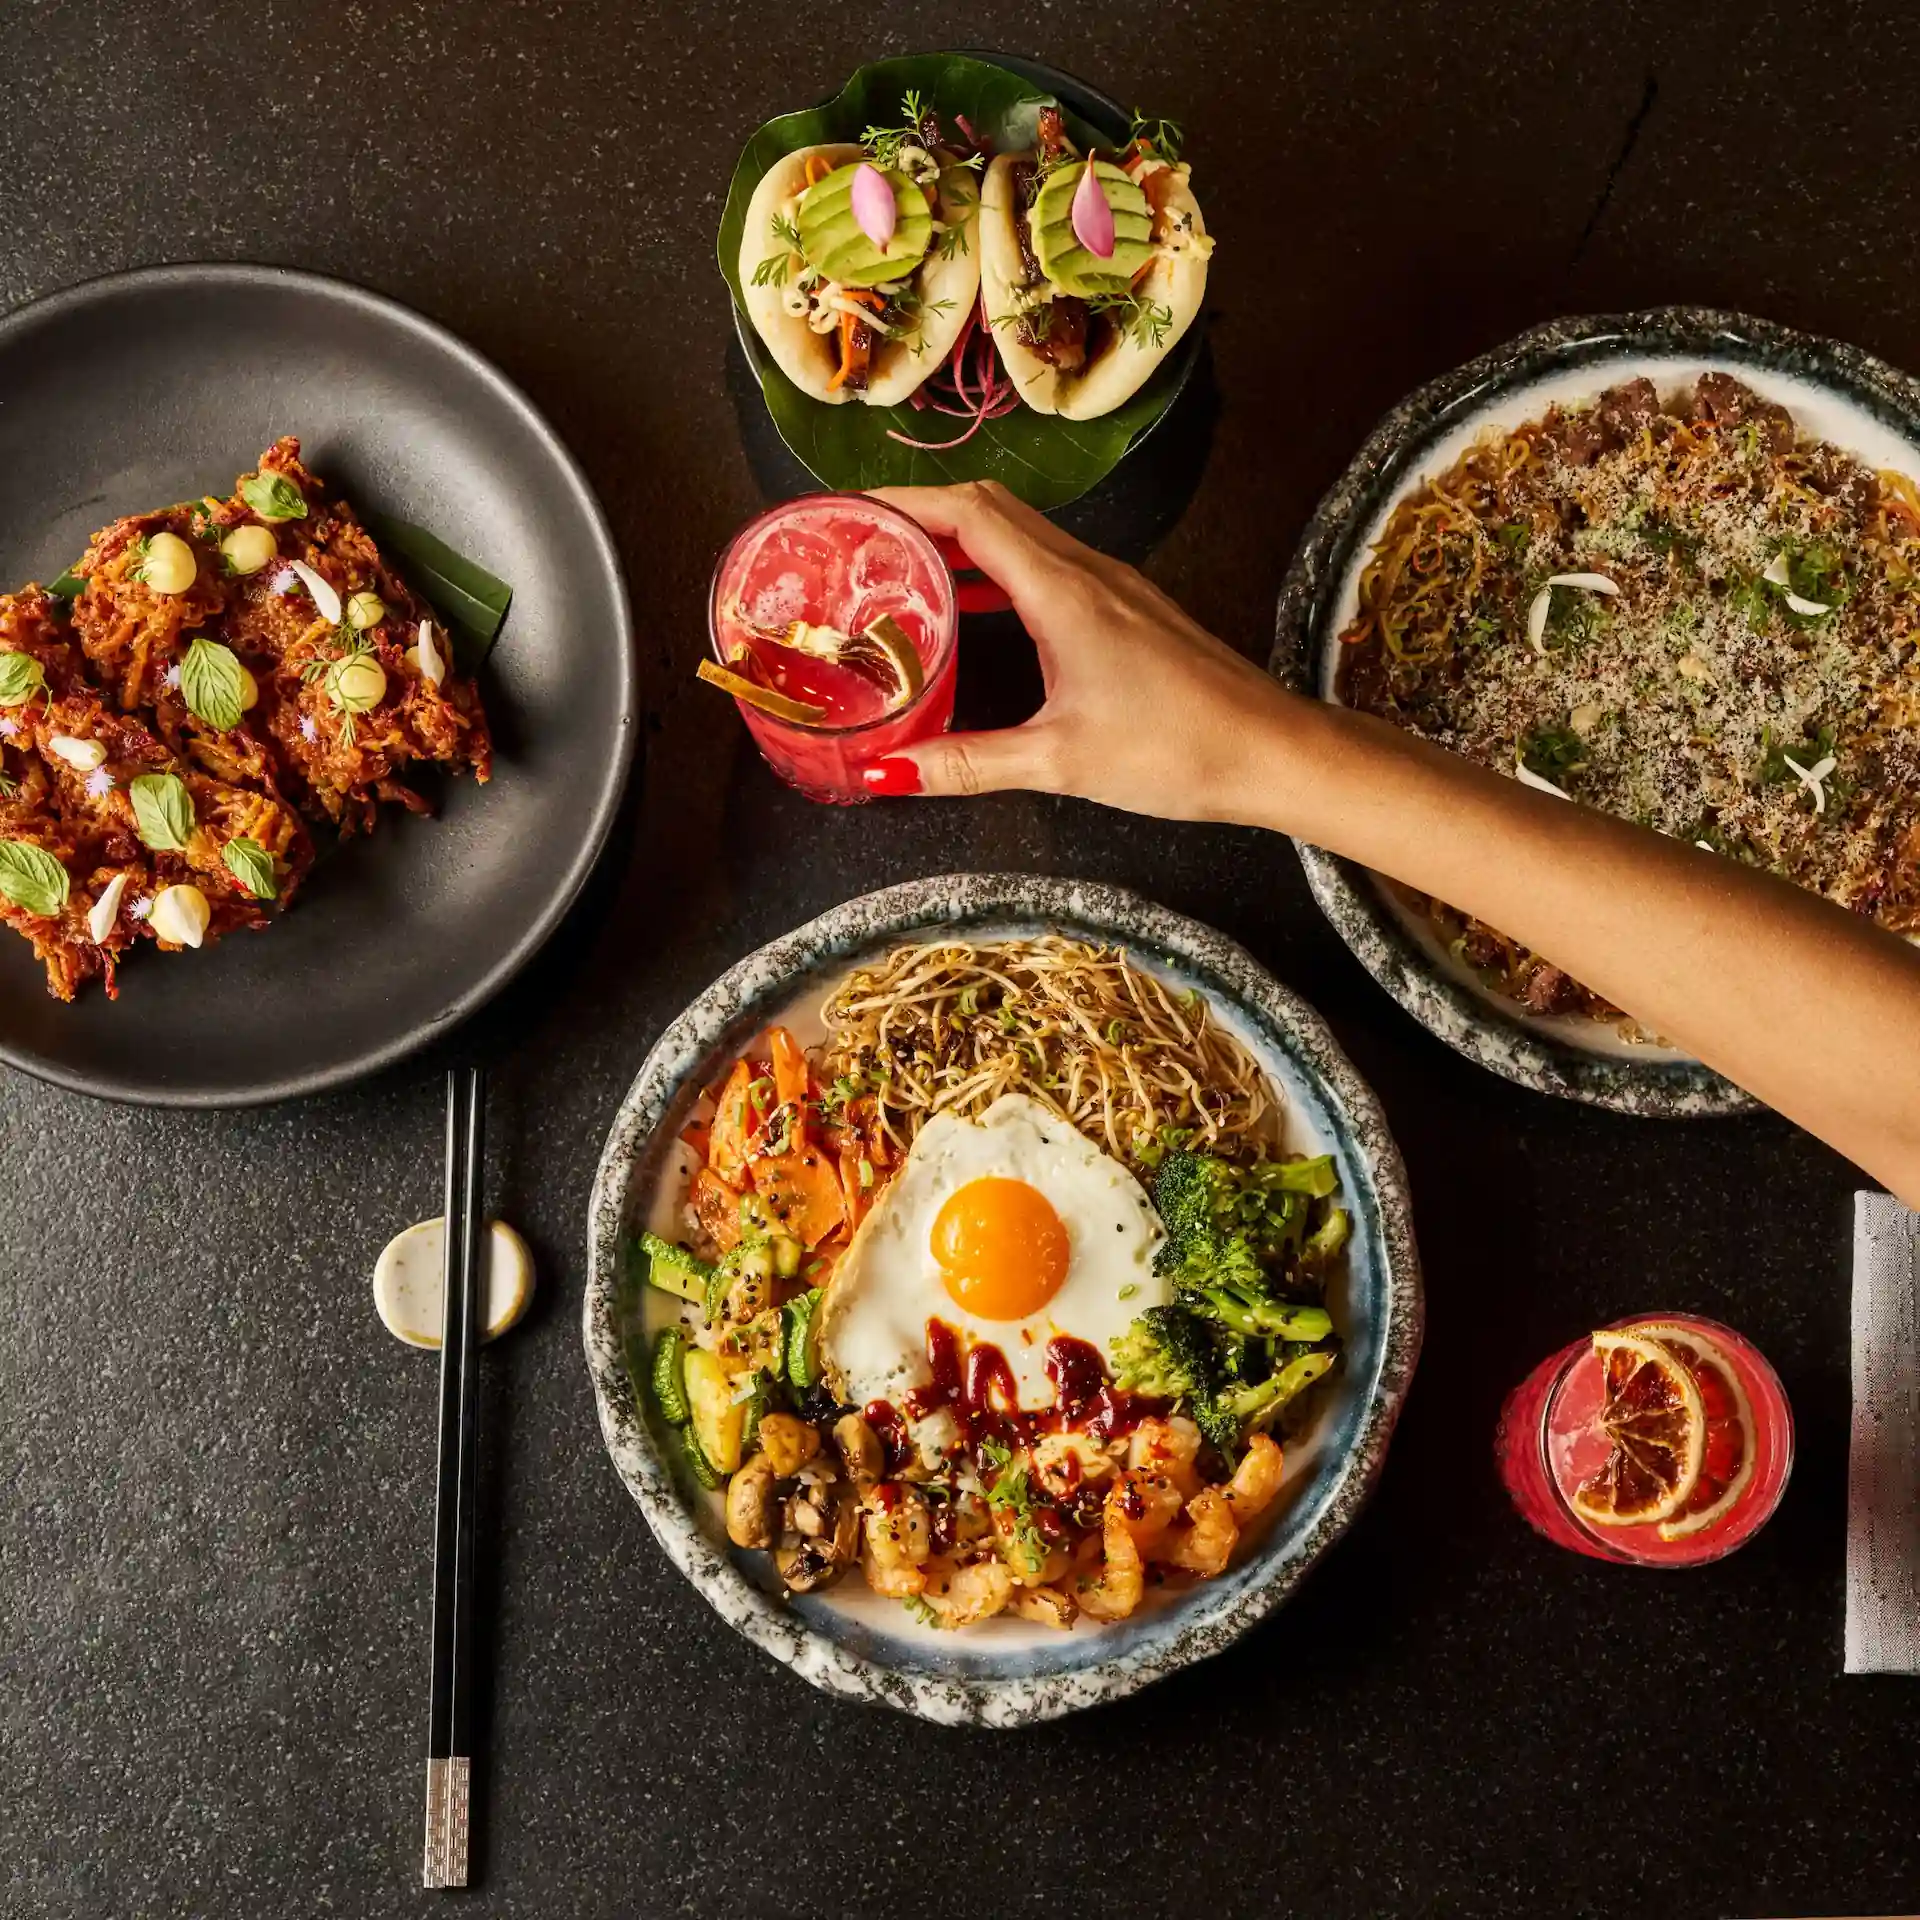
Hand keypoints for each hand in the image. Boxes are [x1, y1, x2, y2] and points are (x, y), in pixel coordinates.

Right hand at [863, 482, 1294, 821]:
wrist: (1272, 752)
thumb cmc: (1180, 749)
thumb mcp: (1059, 762)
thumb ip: (967, 763)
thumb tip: (889, 772)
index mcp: (1064, 591)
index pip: (969, 512)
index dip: (901, 503)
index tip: (845, 513)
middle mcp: (1087, 572)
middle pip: (990, 508)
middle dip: (920, 514)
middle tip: (859, 542)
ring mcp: (1111, 587)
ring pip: (1021, 535)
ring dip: (959, 541)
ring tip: (900, 571)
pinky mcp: (1126, 611)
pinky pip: (1046, 567)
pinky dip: (997, 572)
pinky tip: (975, 611)